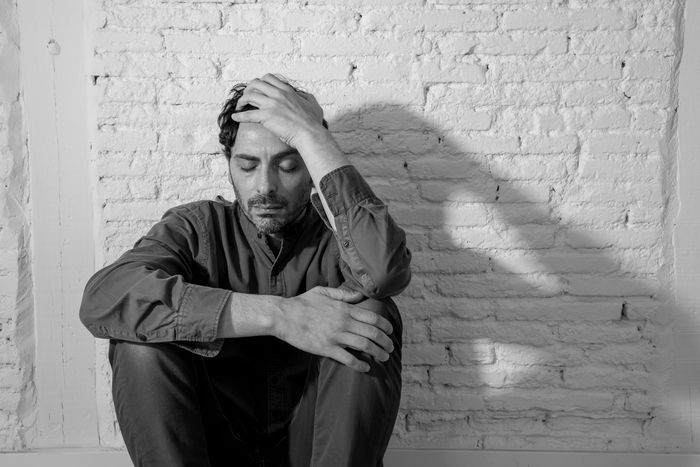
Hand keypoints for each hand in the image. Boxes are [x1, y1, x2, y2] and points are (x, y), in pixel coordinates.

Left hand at [231, 74, 325, 147]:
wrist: (310, 134)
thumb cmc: (313, 122)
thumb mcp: (312, 103)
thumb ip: (305, 96)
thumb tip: (301, 95)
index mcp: (287, 90)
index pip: (268, 78)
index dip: (260, 83)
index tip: (257, 90)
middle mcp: (278, 94)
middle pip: (255, 83)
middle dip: (248, 89)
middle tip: (246, 98)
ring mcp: (271, 105)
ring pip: (249, 96)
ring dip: (242, 101)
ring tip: (240, 107)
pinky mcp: (266, 117)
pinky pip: (248, 114)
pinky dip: (239, 115)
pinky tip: (235, 117)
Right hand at [274, 286, 394, 371]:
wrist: (284, 316)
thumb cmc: (302, 303)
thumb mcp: (323, 292)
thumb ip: (343, 294)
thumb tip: (359, 295)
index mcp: (345, 308)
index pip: (373, 317)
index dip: (385, 325)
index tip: (390, 331)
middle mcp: (344, 322)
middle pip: (373, 333)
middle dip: (385, 341)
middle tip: (390, 348)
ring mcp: (336, 336)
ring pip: (365, 346)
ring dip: (378, 353)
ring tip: (383, 358)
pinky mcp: (326, 348)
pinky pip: (348, 358)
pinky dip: (360, 364)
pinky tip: (365, 367)